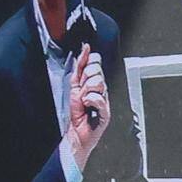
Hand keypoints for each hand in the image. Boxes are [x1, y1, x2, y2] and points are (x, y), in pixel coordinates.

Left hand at [62, 51, 111, 168]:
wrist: (76, 132)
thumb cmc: (77, 112)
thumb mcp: (74, 86)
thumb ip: (79, 68)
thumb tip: (85, 49)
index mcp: (96, 82)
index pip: (96, 62)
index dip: (88, 63)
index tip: (82, 72)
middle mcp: (102, 89)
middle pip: (97, 71)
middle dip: (85, 79)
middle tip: (81, 90)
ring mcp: (105, 100)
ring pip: (98, 83)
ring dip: (86, 92)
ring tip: (84, 101)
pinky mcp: (106, 112)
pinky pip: (99, 99)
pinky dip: (90, 101)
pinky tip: (88, 106)